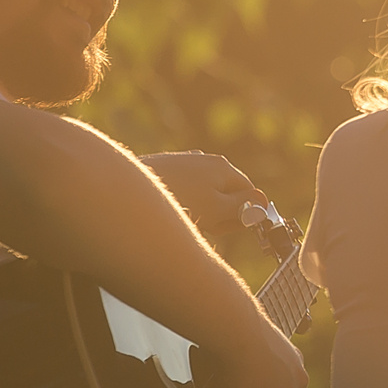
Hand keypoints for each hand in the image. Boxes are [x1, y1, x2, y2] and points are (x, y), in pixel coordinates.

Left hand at [140, 150, 269, 241]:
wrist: (124, 191)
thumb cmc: (177, 201)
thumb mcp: (217, 209)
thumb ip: (243, 206)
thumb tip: (263, 202)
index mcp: (223, 166)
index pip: (248, 192)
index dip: (243, 214)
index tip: (228, 228)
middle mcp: (204, 159)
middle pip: (226, 192)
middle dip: (221, 213)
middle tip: (206, 226)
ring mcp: (183, 163)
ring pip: (204, 194)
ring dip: (201, 212)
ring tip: (186, 220)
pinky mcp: (165, 170)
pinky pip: (185, 191)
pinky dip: (183, 205)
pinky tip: (170, 212)